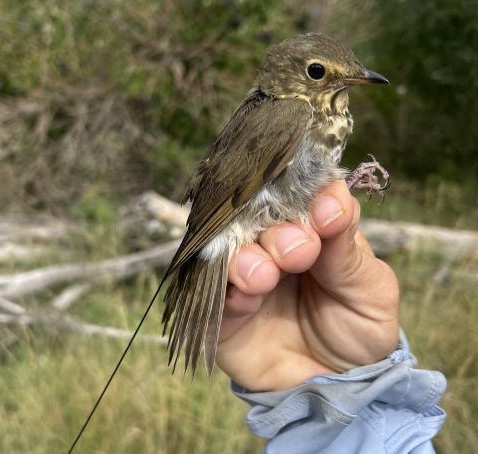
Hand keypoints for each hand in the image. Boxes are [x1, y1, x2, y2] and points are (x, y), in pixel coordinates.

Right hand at [216, 180, 398, 391]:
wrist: (331, 386)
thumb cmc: (357, 332)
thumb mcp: (370, 292)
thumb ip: (348, 250)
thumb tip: (332, 201)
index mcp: (315, 229)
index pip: (306, 193)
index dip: (312, 194)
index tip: (326, 212)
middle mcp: (275, 243)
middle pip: (262, 215)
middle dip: (279, 231)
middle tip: (300, 253)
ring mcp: (245, 271)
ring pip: (230, 245)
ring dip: (247, 257)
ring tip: (265, 278)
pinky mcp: (221, 305)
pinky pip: (210, 287)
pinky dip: (228, 290)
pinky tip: (248, 301)